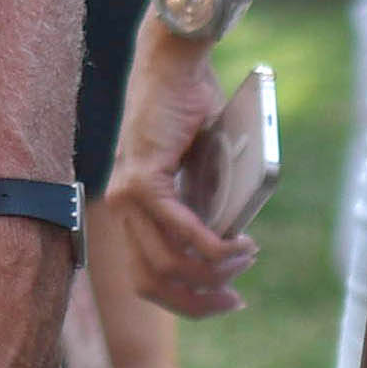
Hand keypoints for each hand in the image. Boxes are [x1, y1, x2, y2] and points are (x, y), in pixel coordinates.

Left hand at [100, 20, 252, 317]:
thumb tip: (225, 255)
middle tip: (236, 295)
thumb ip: (207, 211)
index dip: (186, 300)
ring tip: (245, 256)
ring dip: (213, 271)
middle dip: (199, 300)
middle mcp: (121, 209)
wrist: (175, 67)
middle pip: (152, 282)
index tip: (225, 299)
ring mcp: (127, 196)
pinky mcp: (143, 179)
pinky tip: (236, 244)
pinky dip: (211, 244)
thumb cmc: (192, 114)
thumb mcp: (204, 176)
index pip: (147, 279)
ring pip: (166, 263)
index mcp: (132, 213)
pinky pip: (178, 229)